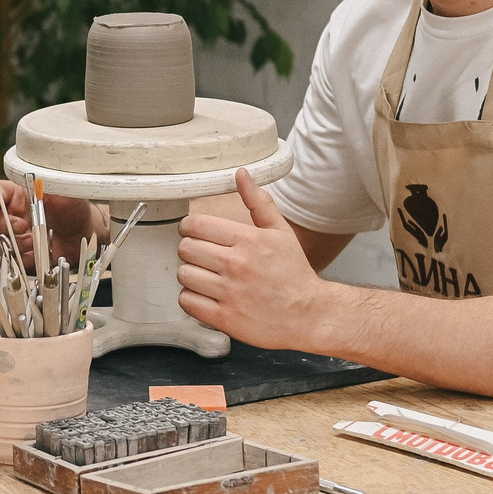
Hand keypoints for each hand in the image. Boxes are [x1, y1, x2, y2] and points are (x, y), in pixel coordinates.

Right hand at [0, 178, 99, 269]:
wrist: (84, 233)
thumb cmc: (72, 208)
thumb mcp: (62, 192)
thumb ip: (46, 187)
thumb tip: (35, 184)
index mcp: (15, 196)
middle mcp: (10, 216)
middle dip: (2, 224)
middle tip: (21, 225)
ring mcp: (13, 237)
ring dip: (13, 243)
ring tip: (33, 241)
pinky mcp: (20, 255)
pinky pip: (10, 260)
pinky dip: (22, 257)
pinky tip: (36, 252)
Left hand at [176, 170, 333, 350]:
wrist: (309, 314)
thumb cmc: (294, 274)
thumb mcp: (281, 232)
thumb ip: (258, 203)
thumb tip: (242, 175)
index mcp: (248, 240)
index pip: (196, 225)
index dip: (189, 227)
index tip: (194, 233)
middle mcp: (236, 265)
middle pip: (185, 248)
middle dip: (190, 250)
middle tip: (203, 255)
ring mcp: (229, 293)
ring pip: (184, 274)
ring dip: (191, 274)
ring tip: (206, 276)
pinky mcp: (224, 318)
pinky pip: (187, 301)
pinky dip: (192, 299)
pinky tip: (206, 295)